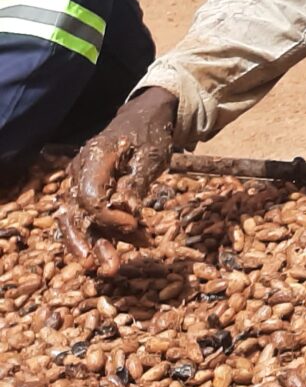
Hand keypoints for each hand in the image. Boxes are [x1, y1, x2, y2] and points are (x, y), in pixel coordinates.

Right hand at [60, 88, 177, 273]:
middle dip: (90, 243)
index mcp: (93, 158)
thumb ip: (136, 182)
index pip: (90, 196)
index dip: (109, 217)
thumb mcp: (151, 155)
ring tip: (112, 268)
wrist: (144, 119)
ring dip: (96, 245)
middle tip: (107, 268)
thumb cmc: (149, 134)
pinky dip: (108, 234)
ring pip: (79, 221)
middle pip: (74, 214)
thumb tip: (128, 211)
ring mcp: (82, 183)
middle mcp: (80, 172)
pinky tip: (129, 247)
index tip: (135, 225)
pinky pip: (92, 218)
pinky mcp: (91, 193)